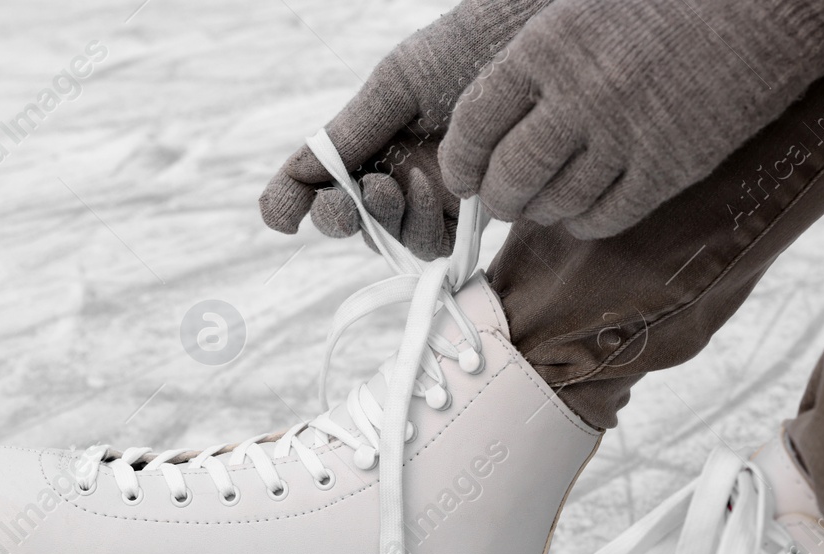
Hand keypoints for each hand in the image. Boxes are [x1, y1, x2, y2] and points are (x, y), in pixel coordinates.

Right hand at [260, 0, 549, 258]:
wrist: (541, 38)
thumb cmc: (469, 47)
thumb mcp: (398, 83)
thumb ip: (350, 132)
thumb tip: (299, 181)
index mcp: (372, 136)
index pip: (320, 181)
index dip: (293, 203)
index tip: (282, 217)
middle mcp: (399, 169)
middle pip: (354, 220)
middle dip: (345, 217)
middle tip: (354, 200)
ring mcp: (437, 194)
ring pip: (394, 239)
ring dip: (388, 222)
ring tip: (403, 182)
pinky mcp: (477, 213)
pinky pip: (438, 245)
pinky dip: (427, 229)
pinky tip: (438, 193)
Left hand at [440, 0, 823, 238]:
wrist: (769, 2)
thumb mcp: (587, 11)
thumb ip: (539, 63)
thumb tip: (494, 125)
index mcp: (547, 46)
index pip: (473, 123)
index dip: (461, 161)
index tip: (465, 175)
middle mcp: (579, 94)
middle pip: (509, 177)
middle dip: (498, 200)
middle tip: (503, 201)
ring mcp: (625, 136)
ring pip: (556, 205)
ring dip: (543, 213)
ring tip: (548, 201)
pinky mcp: (668, 169)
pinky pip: (606, 218)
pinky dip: (588, 222)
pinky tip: (591, 209)